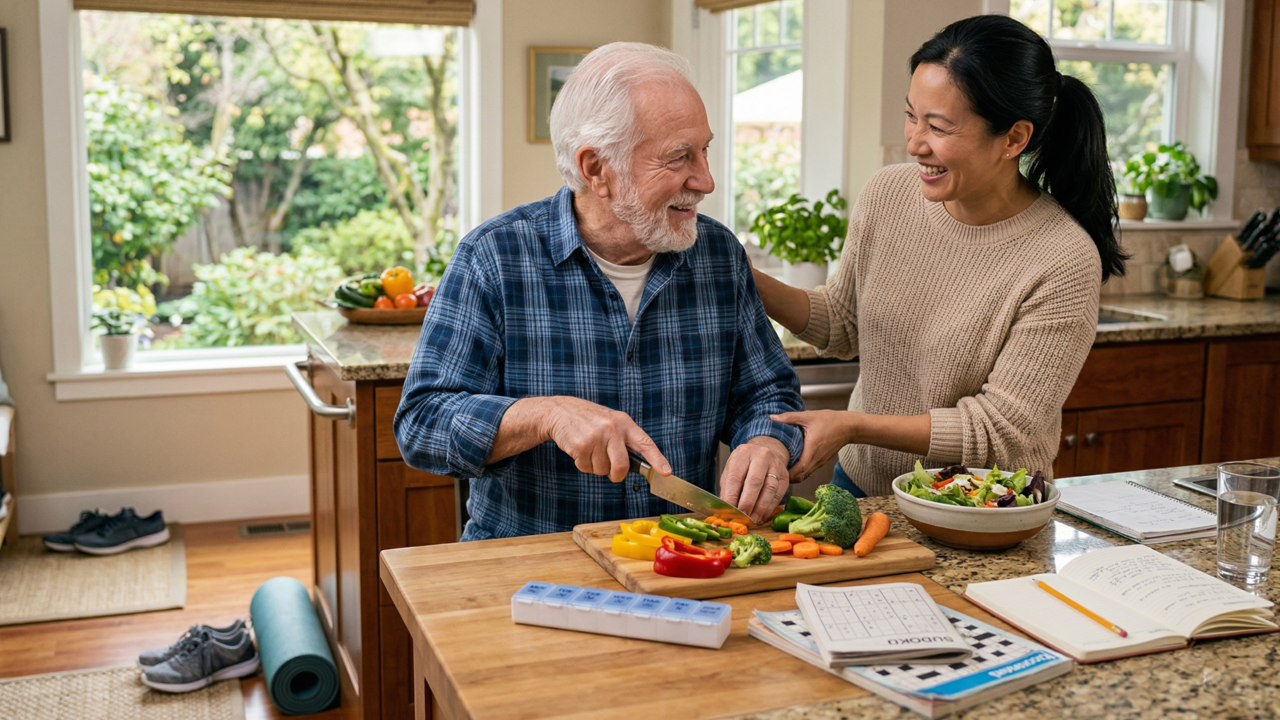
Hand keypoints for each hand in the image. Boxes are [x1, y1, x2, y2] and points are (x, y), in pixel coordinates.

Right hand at [543, 396, 670, 482]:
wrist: (560, 411)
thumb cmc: (589, 420)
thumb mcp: (611, 422)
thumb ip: (624, 440)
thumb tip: (638, 465)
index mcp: (624, 422)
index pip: (645, 443)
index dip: (657, 459)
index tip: (666, 473)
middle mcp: (612, 428)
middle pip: (622, 466)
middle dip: (616, 474)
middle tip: (611, 472)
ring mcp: (596, 437)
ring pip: (602, 470)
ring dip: (595, 466)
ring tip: (589, 449)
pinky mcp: (581, 445)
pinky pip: (586, 468)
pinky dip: (582, 464)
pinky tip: (579, 449)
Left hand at [719, 436, 789, 525]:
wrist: (763, 454)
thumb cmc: (744, 465)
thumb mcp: (731, 471)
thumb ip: (728, 489)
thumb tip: (726, 510)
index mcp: (743, 454)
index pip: (736, 477)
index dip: (732, 496)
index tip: (729, 511)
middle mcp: (761, 456)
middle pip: (755, 481)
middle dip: (747, 503)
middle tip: (742, 518)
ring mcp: (776, 466)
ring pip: (769, 489)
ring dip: (760, 509)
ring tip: (752, 520)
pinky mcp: (785, 477)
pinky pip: (778, 495)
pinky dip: (769, 509)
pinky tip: (761, 517)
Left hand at [769, 410, 854, 481]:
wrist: (848, 427)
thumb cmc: (830, 421)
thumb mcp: (808, 416)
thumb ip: (789, 417)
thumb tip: (772, 418)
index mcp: (812, 448)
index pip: (800, 469)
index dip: (787, 473)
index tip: (776, 469)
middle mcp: (816, 459)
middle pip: (800, 476)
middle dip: (787, 476)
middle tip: (774, 469)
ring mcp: (820, 462)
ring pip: (804, 475)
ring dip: (793, 474)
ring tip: (781, 467)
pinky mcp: (821, 461)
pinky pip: (809, 470)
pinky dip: (799, 471)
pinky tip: (792, 463)